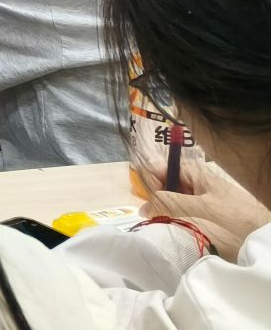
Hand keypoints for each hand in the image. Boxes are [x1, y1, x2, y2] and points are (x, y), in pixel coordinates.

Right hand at [140, 159, 270, 259]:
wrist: (261, 231)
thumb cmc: (235, 215)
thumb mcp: (202, 207)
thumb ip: (171, 204)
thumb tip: (142, 209)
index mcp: (190, 171)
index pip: (156, 169)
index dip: (150, 184)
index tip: (152, 204)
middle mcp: (190, 180)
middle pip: (161, 184)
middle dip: (155, 199)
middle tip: (156, 216)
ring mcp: (195, 195)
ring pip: (168, 198)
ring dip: (163, 210)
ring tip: (165, 224)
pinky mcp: (199, 210)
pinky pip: (178, 209)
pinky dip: (173, 217)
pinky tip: (175, 227)